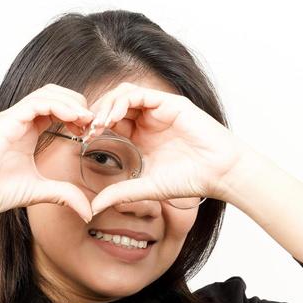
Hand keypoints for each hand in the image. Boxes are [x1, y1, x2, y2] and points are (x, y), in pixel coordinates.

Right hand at [0, 85, 98, 222]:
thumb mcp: (38, 192)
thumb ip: (63, 195)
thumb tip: (88, 211)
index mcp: (26, 131)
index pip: (57, 110)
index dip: (78, 116)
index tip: (92, 132)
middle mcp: (19, 120)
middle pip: (55, 95)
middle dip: (78, 104)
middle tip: (94, 123)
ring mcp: (11, 118)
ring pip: (47, 93)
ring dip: (71, 103)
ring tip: (88, 119)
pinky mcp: (5, 121)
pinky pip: (36, 103)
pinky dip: (58, 106)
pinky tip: (74, 119)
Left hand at [80, 81, 243, 218]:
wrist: (220, 173)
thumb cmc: (190, 180)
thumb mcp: (146, 188)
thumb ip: (120, 193)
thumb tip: (92, 208)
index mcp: (141, 137)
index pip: (110, 123)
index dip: (94, 128)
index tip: (82, 142)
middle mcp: (148, 120)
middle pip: (112, 104)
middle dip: (95, 114)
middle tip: (84, 130)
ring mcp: (158, 109)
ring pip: (122, 95)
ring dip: (106, 106)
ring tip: (97, 124)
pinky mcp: (169, 103)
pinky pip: (138, 94)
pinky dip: (122, 102)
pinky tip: (113, 118)